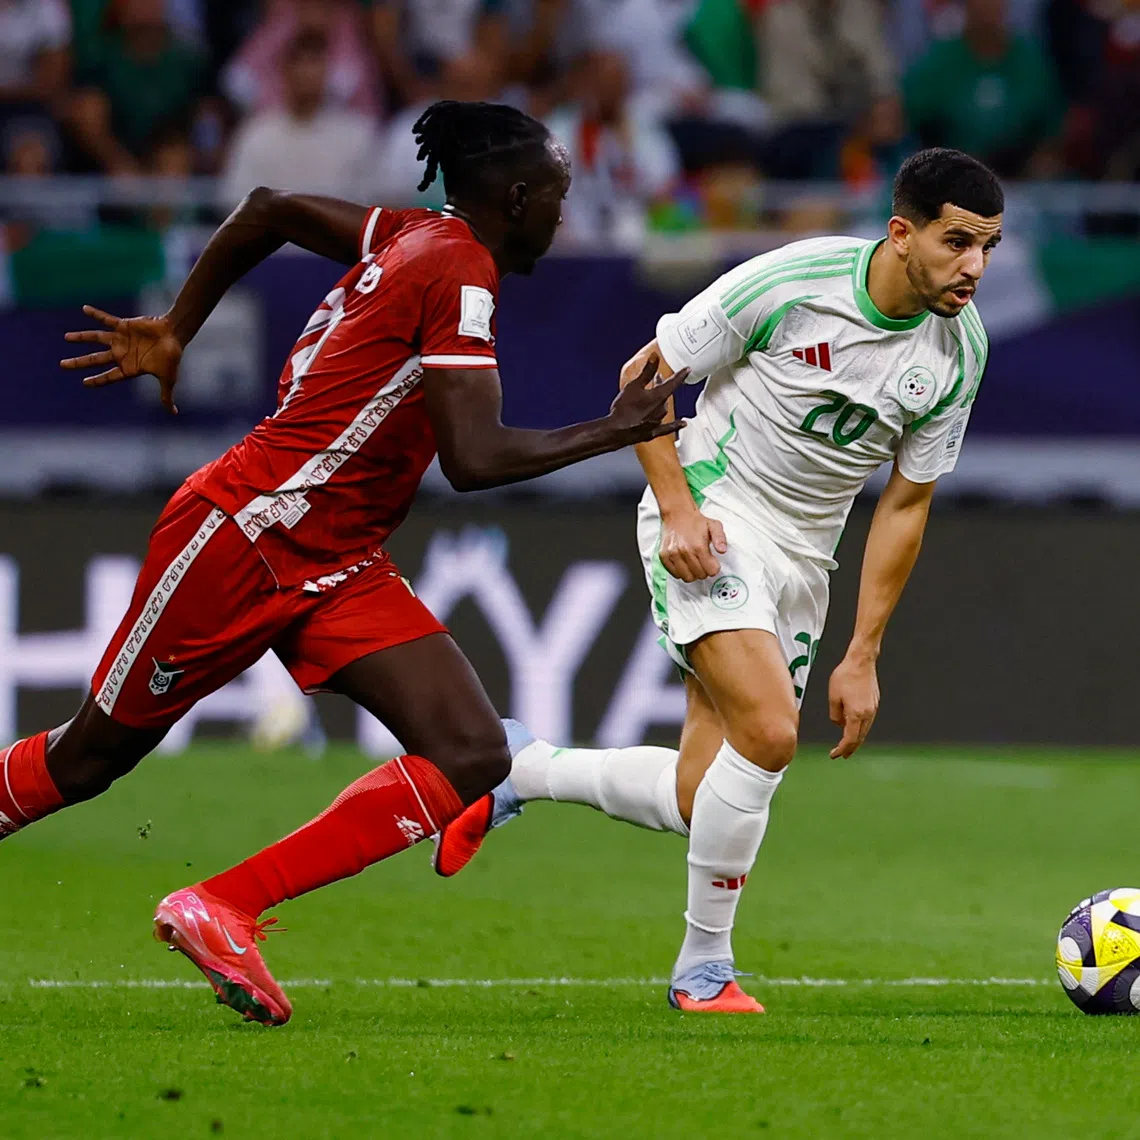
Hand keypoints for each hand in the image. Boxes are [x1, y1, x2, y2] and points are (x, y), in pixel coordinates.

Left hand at [60, 305, 183, 414]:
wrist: (175, 335)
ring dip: (81, 337)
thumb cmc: (171, 357)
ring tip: (66, 337)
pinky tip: (84, 309)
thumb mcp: (168, 379)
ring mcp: (121, 339)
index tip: (84, 382)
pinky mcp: (123, 326)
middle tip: (62, 365)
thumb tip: (174, 413)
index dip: (97, 380)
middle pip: (95, 359)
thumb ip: (166, 395)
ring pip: (95, 338)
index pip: (109, 376)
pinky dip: (95, 314)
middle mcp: (122, 353)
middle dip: (79, 362)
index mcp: (129, 368)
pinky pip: (106, 319)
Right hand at [608, 355, 688, 442]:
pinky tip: (682, 424)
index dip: (681, 375)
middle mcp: (661, 409)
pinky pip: (667, 427)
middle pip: (666, 394)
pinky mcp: (653, 432)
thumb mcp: (634, 385)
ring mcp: (657, 421)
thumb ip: (647, 371)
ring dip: (661, 400)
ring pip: (663, 407)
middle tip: (657, 378)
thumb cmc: (623, 409)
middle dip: (662, 385)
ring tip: (655, 395)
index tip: (687, 370)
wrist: (616, 431)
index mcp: (658, 396)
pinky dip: (675, 425)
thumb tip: (655, 357)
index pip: (673, 382)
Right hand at [660, 509, 727, 580]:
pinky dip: (681, 572)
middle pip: (700, 575)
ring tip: (694, 564)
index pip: (711, 571)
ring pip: (687, 578)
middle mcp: (684, 551)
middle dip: (704, 571)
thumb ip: (720, 538)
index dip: (714, 568)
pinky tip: (684, 563)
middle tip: (703, 562)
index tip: (713, 563)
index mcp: (698, 546)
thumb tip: (722, 550)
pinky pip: (674, 574)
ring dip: (693, 573)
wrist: (677, 514)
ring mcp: (672, 555)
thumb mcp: (714, 526)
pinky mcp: (664, 556)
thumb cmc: (695, 521)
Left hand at [828, 653, 879, 758]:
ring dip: (856, 739)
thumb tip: (839, 724)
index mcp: (856, 715)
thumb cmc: (845, 676)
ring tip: (848, 745)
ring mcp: (873, 709)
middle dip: (850, 748)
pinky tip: (854, 728)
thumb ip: (835, 715)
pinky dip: (860, 728)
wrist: (861, 661)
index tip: (834, 755)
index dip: (842, 749)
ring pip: (865, 730)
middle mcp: (867, 714)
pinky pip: (868, 721)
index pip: (850, 739)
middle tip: (842, 755)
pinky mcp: (875, 703)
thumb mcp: (833, 697)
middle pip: (859, 738)